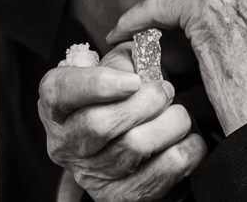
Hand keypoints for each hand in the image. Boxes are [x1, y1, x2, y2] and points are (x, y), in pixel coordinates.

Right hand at [39, 43, 206, 200]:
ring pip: (136, 145)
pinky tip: (185, 138)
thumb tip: (142, 63)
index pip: (58, 91)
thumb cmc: (131, 99)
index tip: (133, 80)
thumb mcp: (123, 70)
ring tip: (177, 116)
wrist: (146, 148)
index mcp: (59, 108)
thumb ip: (128, 58)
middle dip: (146, 101)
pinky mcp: (123, 197)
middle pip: (99, 124)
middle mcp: (67, 145)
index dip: (96, 84)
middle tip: (165, 91)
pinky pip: (168, 167)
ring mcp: (93, 176)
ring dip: (171, 122)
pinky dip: (188, 146)